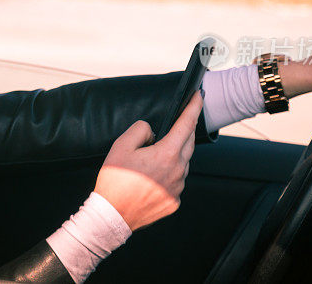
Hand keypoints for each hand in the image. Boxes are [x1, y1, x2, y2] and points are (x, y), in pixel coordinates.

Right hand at [93, 92, 201, 230]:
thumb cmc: (115, 180)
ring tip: (155, 153)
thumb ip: (141, 130)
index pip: (186, 124)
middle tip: (181, 118)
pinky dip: (169, 172)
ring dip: (175, 153)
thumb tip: (152, 132)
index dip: (194, 107)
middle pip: (188, 142)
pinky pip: (176, 180)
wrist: (112, 216)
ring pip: (183, 163)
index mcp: (166, 154)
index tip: (199, 95)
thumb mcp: (121, 145)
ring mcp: (177, 188)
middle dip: (186, 128)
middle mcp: (178, 171)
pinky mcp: (173, 201)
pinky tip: (152, 175)